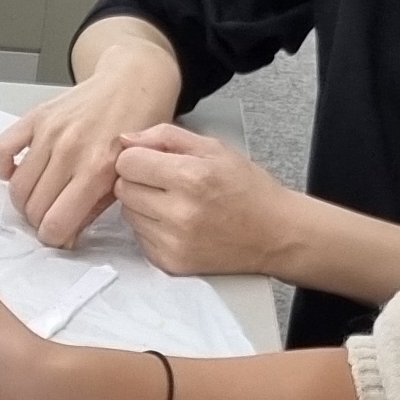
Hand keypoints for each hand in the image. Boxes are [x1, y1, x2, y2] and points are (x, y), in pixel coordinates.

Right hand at [0, 21, 180, 244]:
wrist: (134, 82)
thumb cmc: (140, 128)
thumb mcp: (131, 174)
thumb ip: (97, 207)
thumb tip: (67, 237)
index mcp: (97, 169)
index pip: (55, 223)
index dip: (54, 238)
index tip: (59, 236)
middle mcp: (70, 151)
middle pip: (33, 208)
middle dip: (39, 222)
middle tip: (52, 218)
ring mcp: (50, 132)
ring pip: (17, 187)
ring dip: (24, 201)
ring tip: (39, 199)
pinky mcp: (36, 116)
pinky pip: (2, 148)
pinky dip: (3, 167)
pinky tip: (16, 173)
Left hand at [110, 123, 303, 281]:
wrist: (276, 234)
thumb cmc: (247, 188)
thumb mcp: (214, 148)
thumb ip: (166, 136)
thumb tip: (125, 139)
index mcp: (191, 177)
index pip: (128, 163)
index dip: (136, 158)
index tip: (151, 160)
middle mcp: (180, 213)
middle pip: (123, 189)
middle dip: (139, 180)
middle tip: (166, 182)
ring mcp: (174, 242)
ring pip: (128, 214)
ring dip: (143, 205)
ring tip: (175, 202)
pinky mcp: (170, 262)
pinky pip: (139, 238)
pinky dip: (152, 228)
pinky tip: (178, 223)